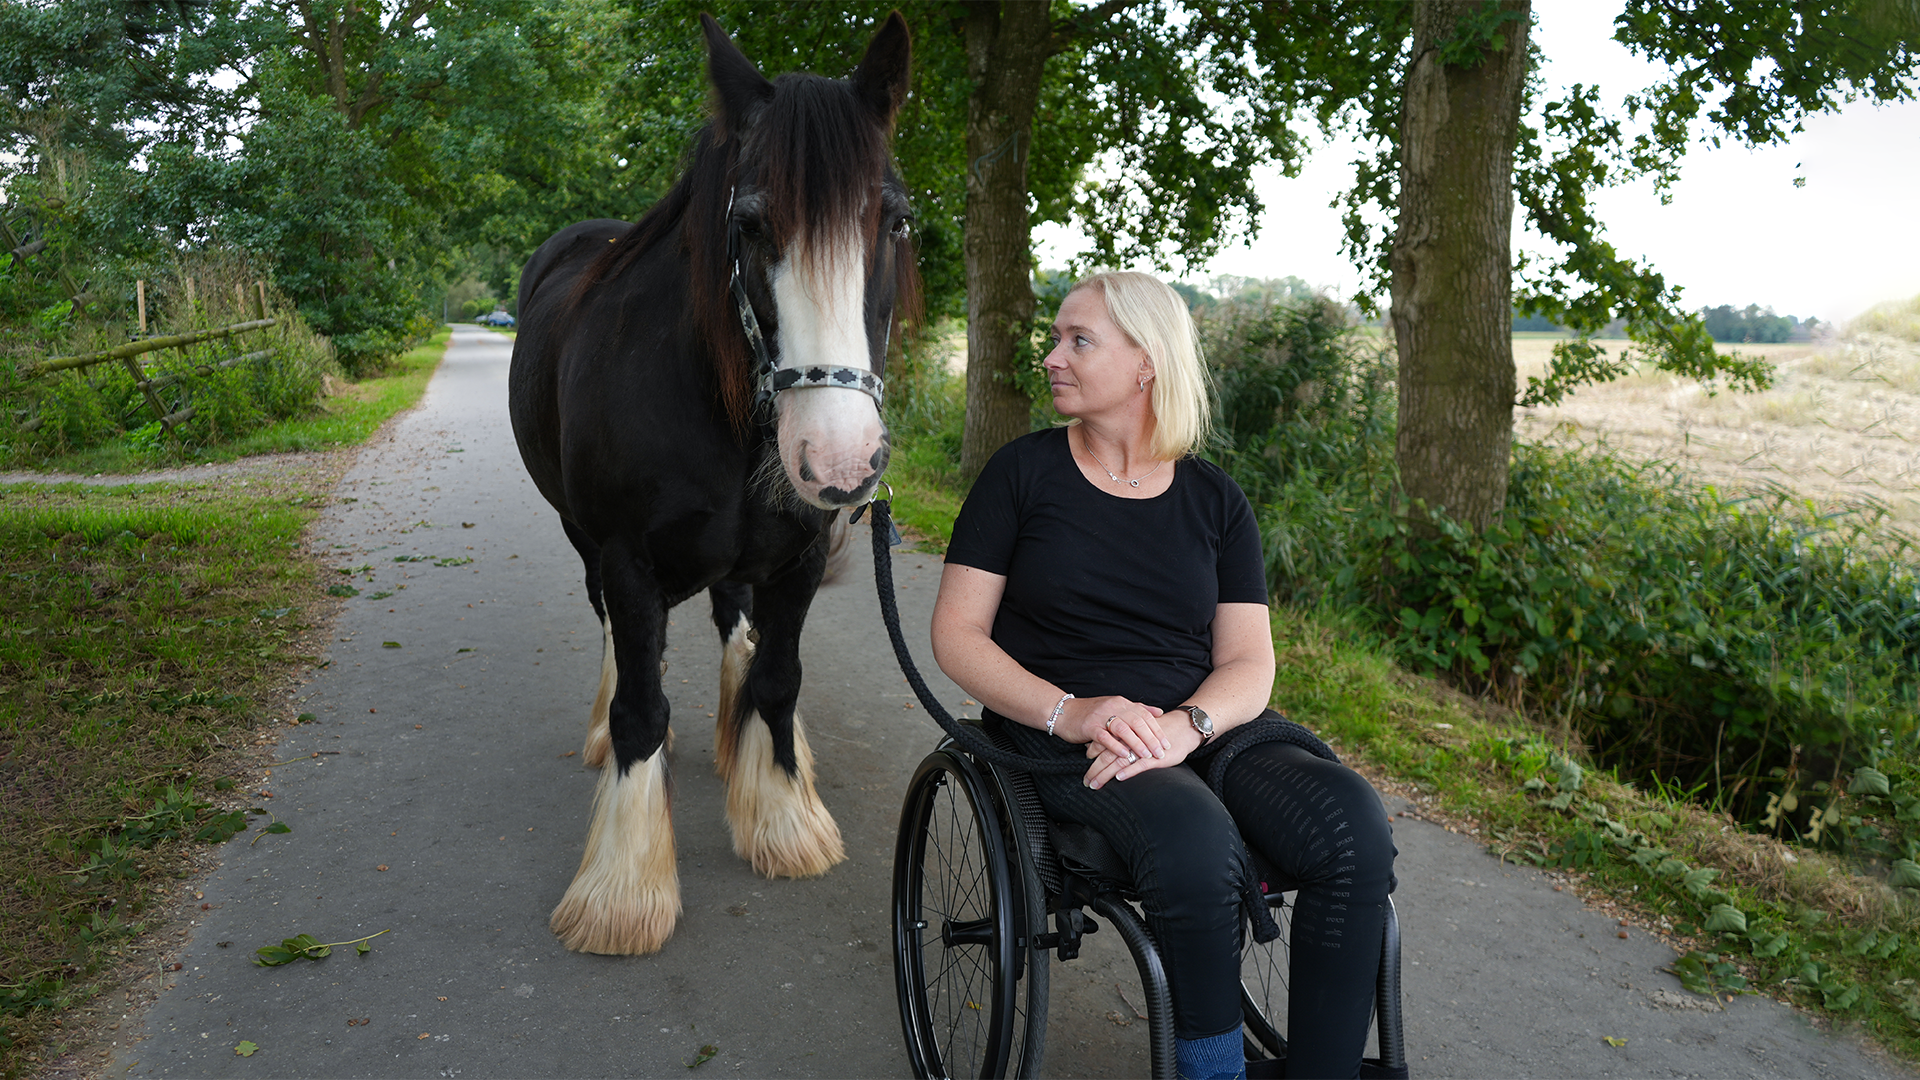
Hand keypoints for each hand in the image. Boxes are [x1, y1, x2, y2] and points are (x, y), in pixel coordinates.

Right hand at [1055, 697, 1165, 782]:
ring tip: (1147, 755)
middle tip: (1161, 752)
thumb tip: (1159, 712)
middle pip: (1138, 722)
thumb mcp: (1116, 707)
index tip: (1167, 743)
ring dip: (1137, 744)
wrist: (1064, 712)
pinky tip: (1125, 755)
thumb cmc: (1091, 713)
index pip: (1145, 715)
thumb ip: (1137, 709)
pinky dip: (1116, 746)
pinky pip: (1105, 737)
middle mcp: (1113, 707)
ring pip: (1124, 729)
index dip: (1157, 730)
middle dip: (1151, 739)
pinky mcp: (1090, 726)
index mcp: (1122, 703)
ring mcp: (1101, 716)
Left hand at [1084, 720, 1203, 788]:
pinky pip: (1139, 764)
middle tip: (1086, 783)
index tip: (1084, 769)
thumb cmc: (1158, 733)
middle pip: (1106, 755)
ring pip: (1118, 761)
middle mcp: (1130, 740)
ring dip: (1105, 774)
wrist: (1182, 728)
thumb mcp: (1137, 733)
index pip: (1103, 744)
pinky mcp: (1154, 757)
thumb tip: (1101, 745)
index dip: (1092, 756)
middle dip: (1094, 771)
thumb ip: (1121, 738)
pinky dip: (1128, 771)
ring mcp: (1142, 749)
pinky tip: (1119, 778)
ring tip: (1095, 785)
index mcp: (1124, 733)